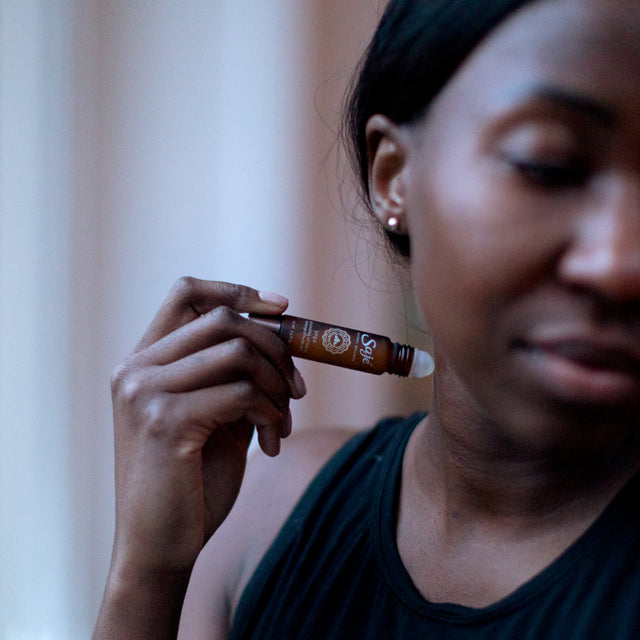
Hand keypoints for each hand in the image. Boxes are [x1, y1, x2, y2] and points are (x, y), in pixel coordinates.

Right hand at [108, 278, 305, 578]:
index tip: (281, 308)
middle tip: (298, 388)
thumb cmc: (192, 482)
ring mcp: (145, 391)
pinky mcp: (166, 420)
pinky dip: (271, 413)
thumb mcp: (216, 415)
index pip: (186, 292)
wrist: (160, 547)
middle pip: (224, 318)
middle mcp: (136, 368)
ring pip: (238, 351)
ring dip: (277, 385)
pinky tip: (272, 444)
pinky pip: (242, 392)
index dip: (238, 290)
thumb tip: (282, 334)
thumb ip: (234, 374)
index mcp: (144, 361)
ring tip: (284, 422)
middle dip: (276, 347)